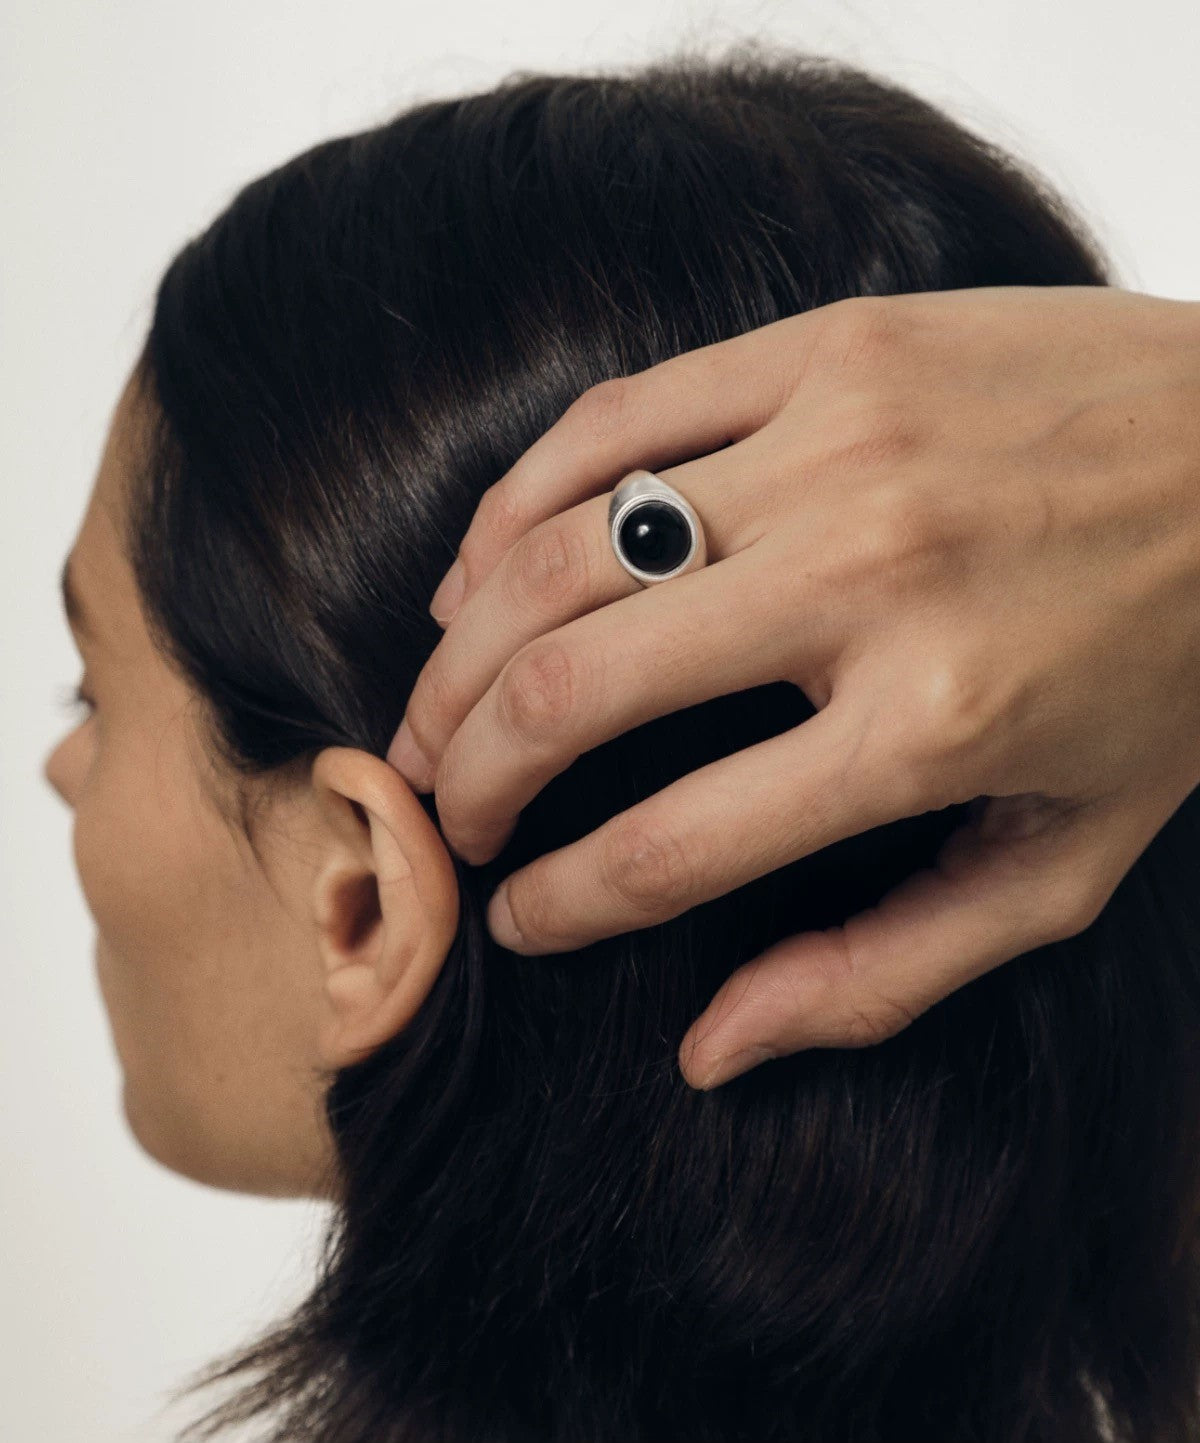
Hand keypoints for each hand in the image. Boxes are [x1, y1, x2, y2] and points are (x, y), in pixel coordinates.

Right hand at [388, 285, 1199, 1088]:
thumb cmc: (1174, 670)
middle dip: (466, 771)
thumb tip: (712, 1045)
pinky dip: (514, 502)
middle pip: (573, 690)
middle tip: (436, 809)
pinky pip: (613, 420)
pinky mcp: (828, 349)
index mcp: (929, 728)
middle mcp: (867, 579)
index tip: (512, 913)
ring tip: (426, 710)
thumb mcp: (1065, 863)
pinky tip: (477, 569)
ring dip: (459, 650)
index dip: (556, 900)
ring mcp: (839, 445)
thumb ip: (882, 969)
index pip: (668, 845)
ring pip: (561, 550)